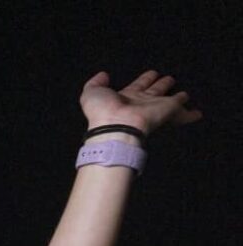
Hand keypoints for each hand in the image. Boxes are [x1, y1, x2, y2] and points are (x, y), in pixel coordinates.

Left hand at [80, 69, 201, 136]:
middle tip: (169, 79)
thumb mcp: (91, 93)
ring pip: (168, 101)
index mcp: (125, 97)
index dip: (144, 80)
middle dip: (160, 85)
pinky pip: (181, 113)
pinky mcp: (166, 112)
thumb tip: (104, 75)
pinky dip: (189, 114)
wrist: (115, 127)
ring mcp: (155, 109)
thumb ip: (95, 83)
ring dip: (176, 97)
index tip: (152, 74)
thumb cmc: (102, 111)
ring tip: (184, 94)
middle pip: (154, 92)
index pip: (137, 86)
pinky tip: (197, 113)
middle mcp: (141, 103)